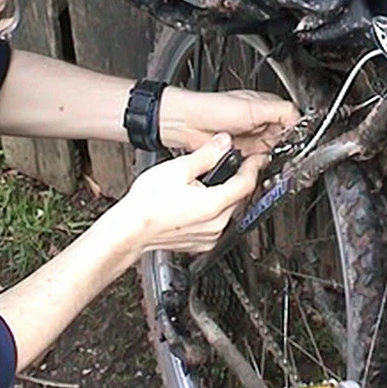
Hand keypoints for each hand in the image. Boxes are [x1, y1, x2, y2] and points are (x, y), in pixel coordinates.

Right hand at [114, 134, 266, 252]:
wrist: (129, 230)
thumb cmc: (146, 205)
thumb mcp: (177, 169)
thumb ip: (206, 155)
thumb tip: (223, 143)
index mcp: (213, 205)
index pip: (246, 184)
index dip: (253, 167)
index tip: (257, 158)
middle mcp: (216, 225)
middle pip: (239, 198)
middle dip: (237, 180)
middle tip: (230, 164)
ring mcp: (209, 237)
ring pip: (229, 211)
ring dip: (225, 196)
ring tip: (209, 183)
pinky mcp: (201, 244)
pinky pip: (216, 225)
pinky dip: (214, 212)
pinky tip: (199, 202)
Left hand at [161, 89, 300, 155]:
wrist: (187, 123)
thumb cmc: (212, 108)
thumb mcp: (253, 106)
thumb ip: (280, 111)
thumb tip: (300, 119)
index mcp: (266, 107)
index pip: (291, 120)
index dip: (295, 131)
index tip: (294, 140)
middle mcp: (259, 124)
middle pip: (283, 140)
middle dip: (282, 147)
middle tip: (278, 151)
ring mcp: (249, 139)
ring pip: (270, 153)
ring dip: (269, 157)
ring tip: (260, 154)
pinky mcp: (240, 153)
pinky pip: (255, 163)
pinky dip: (256, 165)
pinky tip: (251, 162)